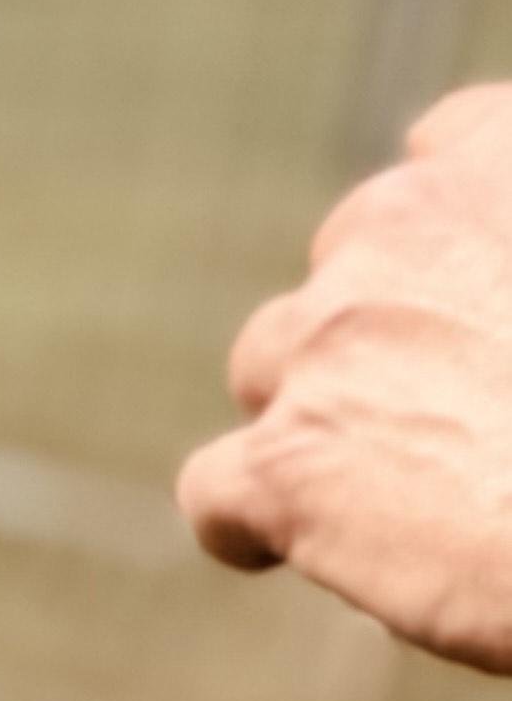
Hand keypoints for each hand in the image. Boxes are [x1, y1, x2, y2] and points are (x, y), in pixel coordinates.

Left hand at [180, 86, 511, 672]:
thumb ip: (508, 268)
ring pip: (272, 356)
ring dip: (317, 408)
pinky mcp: (285, 461)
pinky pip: (218, 488)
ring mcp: (328, 338)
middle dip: (381, 323)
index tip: (478, 291)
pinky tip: (295, 552)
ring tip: (400, 482)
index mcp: (504, 154)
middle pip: (349, 257)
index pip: (445, 148)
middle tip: (458, 407)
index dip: (450, 232)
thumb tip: (490, 328)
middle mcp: (404, 221)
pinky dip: (249, 523)